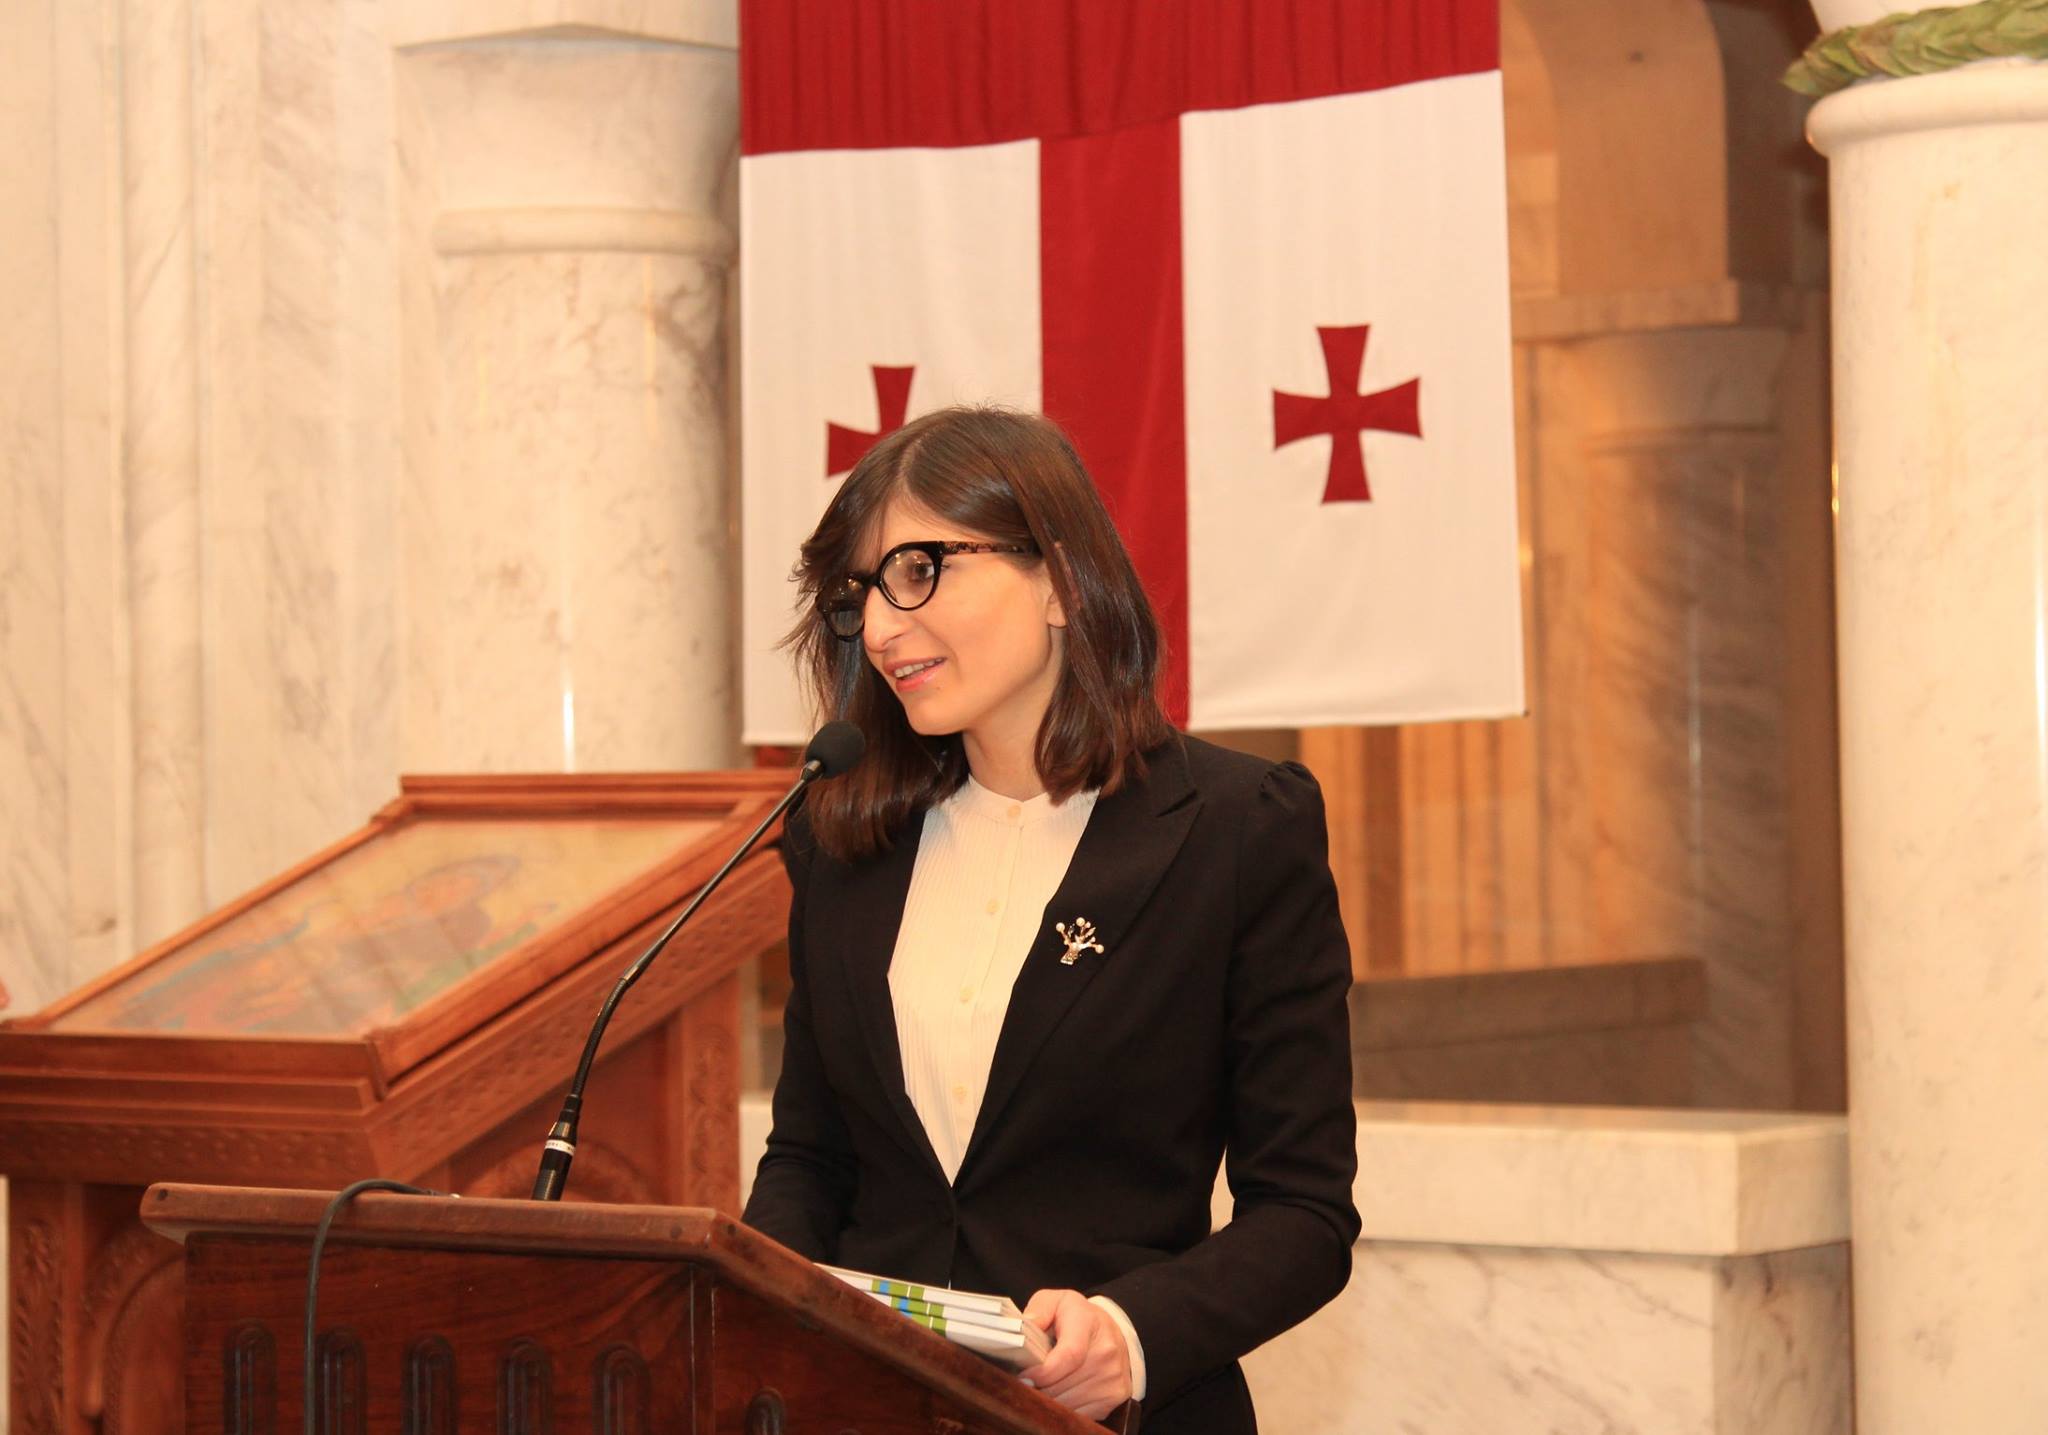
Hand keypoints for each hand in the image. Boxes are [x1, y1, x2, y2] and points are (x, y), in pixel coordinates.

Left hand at [1018, 1289, 1132, 1420]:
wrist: (1112, 1331)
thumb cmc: (1078, 1317)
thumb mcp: (1056, 1301)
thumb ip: (1038, 1310)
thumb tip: (1023, 1331)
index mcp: (1087, 1323)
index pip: (1068, 1356)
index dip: (1043, 1372)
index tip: (1024, 1377)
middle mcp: (1106, 1351)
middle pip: (1063, 1384)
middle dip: (1039, 1387)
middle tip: (1027, 1381)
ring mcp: (1113, 1376)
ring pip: (1069, 1403)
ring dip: (1050, 1399)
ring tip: (1044, 1385)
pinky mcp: (1115, 1396)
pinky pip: (1080, 1413)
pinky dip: (1065, 1407)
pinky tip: (1061, 1392)